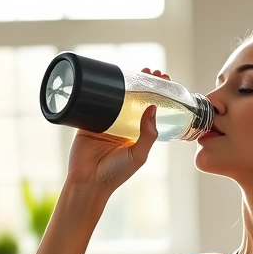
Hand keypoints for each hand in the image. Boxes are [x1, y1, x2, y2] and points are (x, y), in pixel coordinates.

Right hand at [65, 68, 166, 193]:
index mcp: (137, 134)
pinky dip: (101, 89)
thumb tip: (153, 108)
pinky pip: (95, 101)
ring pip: (118, 97)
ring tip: (139, 72)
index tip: (165, 82)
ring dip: (128, 83)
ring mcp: (106, 121)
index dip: (158, 96)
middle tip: (153, 73)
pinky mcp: (88, 120)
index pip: (150, 110)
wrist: (88, 182)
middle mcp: (123, 125)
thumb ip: (148, 134)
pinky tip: (111, 78)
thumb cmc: (115, 174)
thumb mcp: (139, 155)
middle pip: (136, 99)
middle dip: (145, 85)